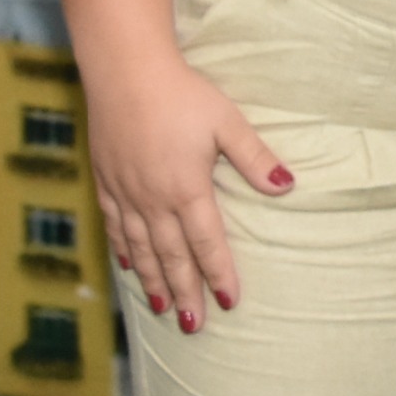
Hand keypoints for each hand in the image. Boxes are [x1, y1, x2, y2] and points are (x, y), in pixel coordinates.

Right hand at [90, 52, 286, 334]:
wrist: (125, 70)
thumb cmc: (182, 93)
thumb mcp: (227, 123)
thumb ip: (256, 159)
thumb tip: (289, 187)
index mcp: (187, 189)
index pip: (207, 243)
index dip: (219, 275)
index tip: (230, 302)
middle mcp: (154, 199)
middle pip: (172, 256)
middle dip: (185, 292)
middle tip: (193, 325)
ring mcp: (126, 192)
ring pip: (141, 248)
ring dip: (154, 280)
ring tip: (163, 309)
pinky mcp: (107, 180)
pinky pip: (116, 225)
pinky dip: (124, 250)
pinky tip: (129, 266)